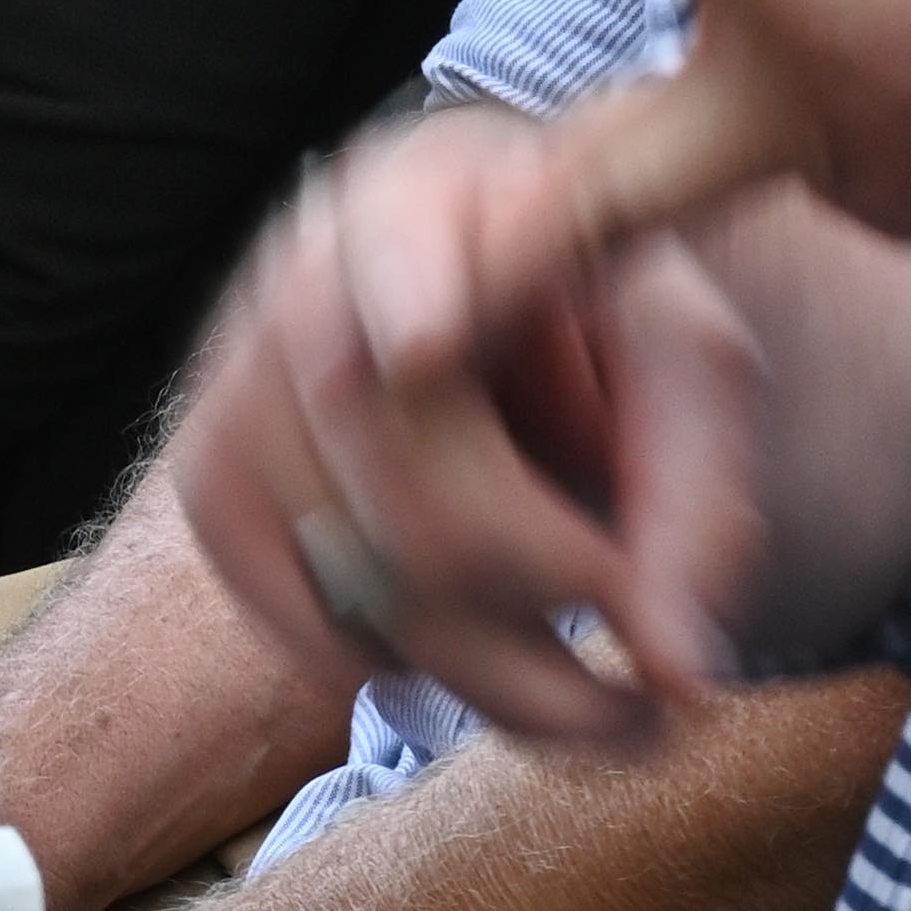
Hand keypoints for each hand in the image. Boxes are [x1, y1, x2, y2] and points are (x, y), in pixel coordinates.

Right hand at [164, 104, 782, 743]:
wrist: (514, 320)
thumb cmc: (608, 326)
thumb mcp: (688, 374)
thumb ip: (696, 502)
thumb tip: (676, 672)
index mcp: (438, 193)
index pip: (400, 239)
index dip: (407, 289)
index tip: (429, 344)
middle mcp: (307, 268)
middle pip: (384, 445)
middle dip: (537, 583)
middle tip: (658, 687)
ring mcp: (238, 371)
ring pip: (341, 556)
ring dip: (489, 671)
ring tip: (610, 716)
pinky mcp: (213, 472)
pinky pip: (281, 606)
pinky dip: (389, 666)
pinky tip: (485, 668)